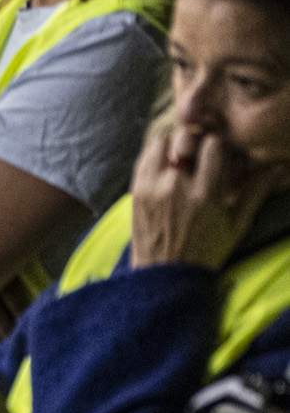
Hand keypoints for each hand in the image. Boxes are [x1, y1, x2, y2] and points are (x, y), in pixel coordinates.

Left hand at [131, 120, 274, 269]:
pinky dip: (156, 154)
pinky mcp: (136, 190)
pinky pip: (144, 157)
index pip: (213, 145)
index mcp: (205, 195)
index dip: (219, 143)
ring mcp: (152, 187)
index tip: (220, 151)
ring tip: (182, 154)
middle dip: (196, 139)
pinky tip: (166, 164)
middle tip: (200, 148)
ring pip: (160, 142)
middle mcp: (177, 186)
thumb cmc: (207, 250)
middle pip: (185, 139)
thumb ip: (255, 193)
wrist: (165, 273)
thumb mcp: (237, 225)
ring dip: (173, 143)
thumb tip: (276, 167)